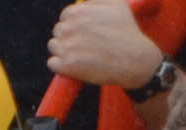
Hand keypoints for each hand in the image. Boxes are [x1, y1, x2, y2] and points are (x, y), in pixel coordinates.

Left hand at [47, 0, 167, 90]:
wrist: (133, 59)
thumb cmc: (126, 30)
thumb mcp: (115, 3)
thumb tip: (84, 1)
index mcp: (77, 12)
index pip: (65, 16)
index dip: (74, 24)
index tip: (84, 32)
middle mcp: (69, 28)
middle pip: (58, 31)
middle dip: (69, 37)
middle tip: (84, 45)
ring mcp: (66, 47)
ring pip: (54, 46)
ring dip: (63, 50)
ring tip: (80, 55)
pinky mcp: (66, 66)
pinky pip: (52, 64)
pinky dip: (61, 65)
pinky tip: (74, 66)